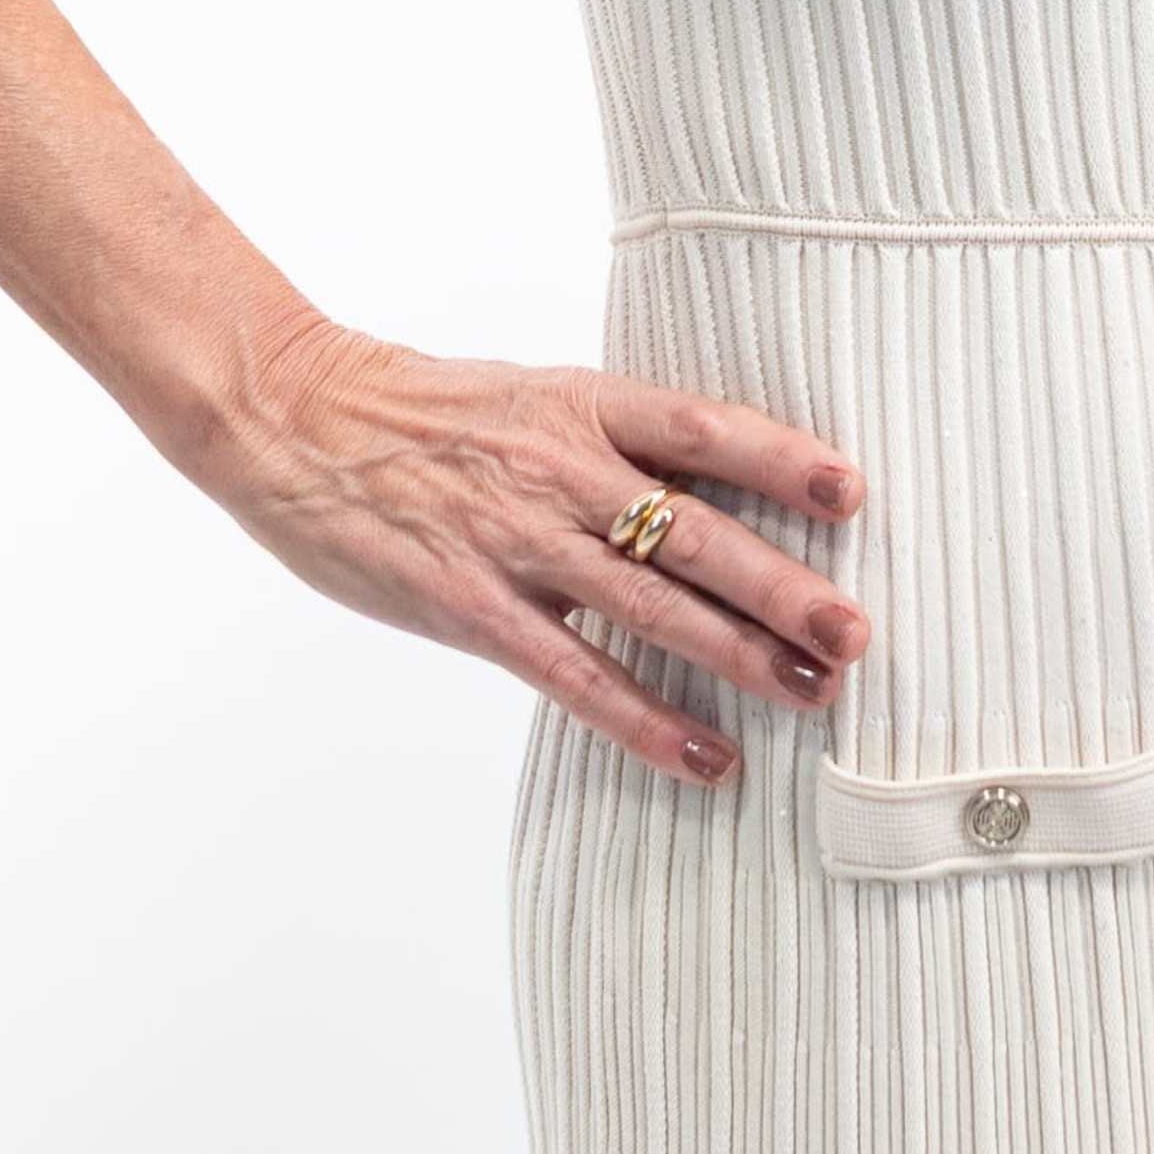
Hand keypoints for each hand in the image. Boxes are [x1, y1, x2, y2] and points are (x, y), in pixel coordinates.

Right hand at [211, 318, 868, 789]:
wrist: (297, 420)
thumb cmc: (421, 413)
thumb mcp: (529, 397)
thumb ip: (611, 440)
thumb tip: (707, 488)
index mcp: (581, 405)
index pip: (701, 428)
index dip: (780, 460)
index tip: (852, 494)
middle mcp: (562, 470)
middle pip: (696, 532)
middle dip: (784, 587)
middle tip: (856, 633)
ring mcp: (518, 542)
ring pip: (651, 606)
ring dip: (739, 656)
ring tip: (812, 694)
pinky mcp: (474, 607)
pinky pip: (575, 675)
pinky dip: (646, 721)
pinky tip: (705, 755)